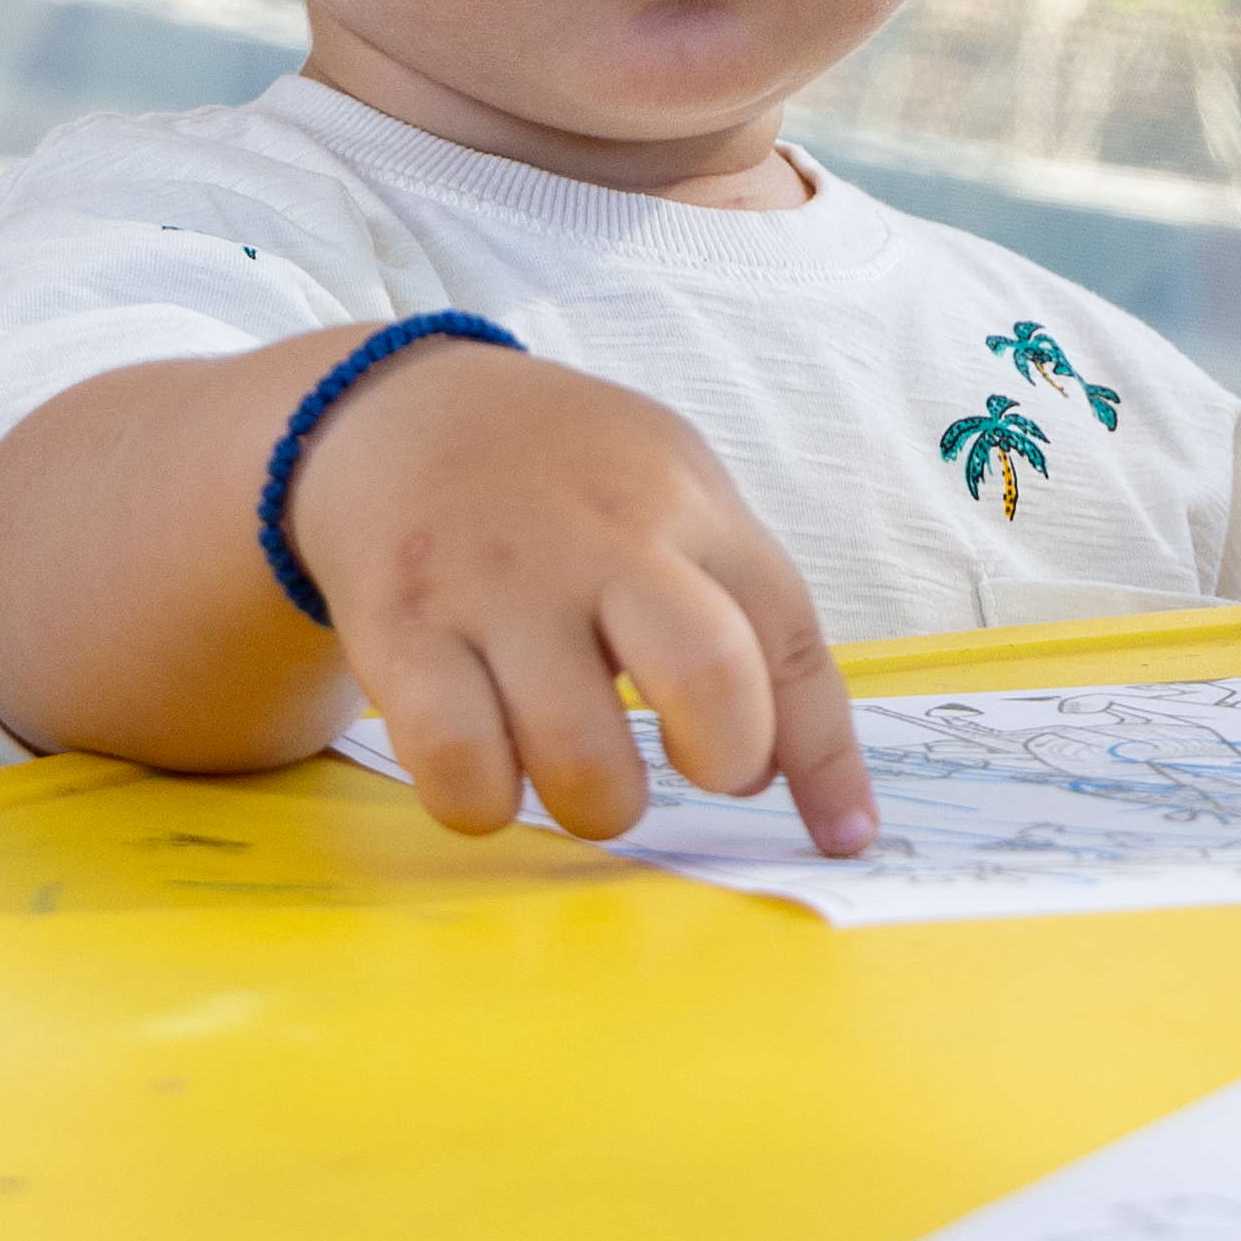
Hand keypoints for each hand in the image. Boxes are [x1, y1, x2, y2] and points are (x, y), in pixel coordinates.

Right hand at [287, 338, 877, 852]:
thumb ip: (736, 613)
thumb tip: (778, 773)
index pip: (791, 635)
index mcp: (688, 508)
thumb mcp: (673, 493)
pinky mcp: (401, 630)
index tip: (843, 834)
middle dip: (721, 762)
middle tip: (698, 771)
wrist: (398, 406)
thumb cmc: (564, 478)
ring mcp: (498, 584)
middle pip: (707, 675)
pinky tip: (491, 778)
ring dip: (599, 804)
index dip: (826, 754)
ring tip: (585, 775)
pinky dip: (485, 803)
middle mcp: (602, 539)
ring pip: (578, 752)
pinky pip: (457, 763)